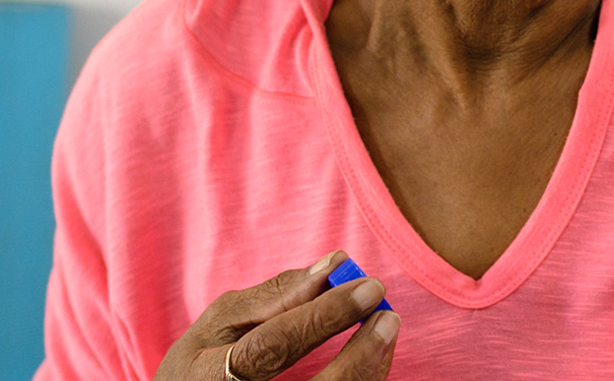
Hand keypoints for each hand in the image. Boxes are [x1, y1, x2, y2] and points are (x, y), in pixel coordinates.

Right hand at [153, 251, 399, 380]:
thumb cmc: (206, 363)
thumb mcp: (222, 325)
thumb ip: (275, 296)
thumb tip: (334, 264)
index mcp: (206, 378)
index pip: (270, 348)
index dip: (322, 317)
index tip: (367, 285)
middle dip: (356, 354)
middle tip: (386, 311)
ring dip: (366, 371)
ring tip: (387, 328)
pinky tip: (373, 358)